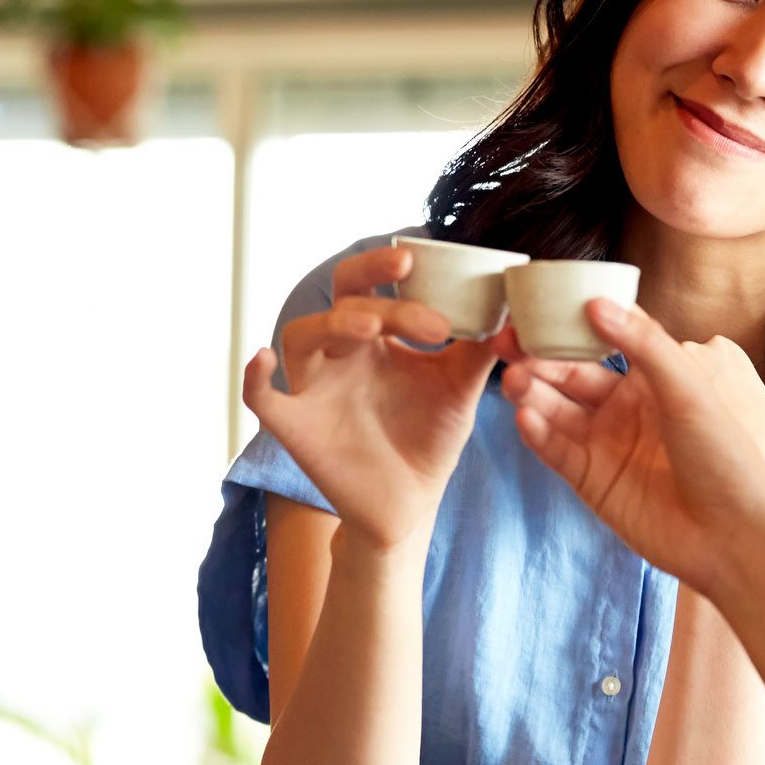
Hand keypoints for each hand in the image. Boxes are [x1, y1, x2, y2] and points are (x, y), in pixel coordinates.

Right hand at [244, 246, 502, 549]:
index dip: (388, 267)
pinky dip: (254, 379)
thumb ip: (480, 350)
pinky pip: (261, 399)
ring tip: (373, 327)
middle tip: (405, 276)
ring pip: (302, 336)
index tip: (420, 260)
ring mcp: (315, 387)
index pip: (374, 285)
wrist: (410, 504)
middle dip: (367, 280)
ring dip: (333, 322)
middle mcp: (342, 353)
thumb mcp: (460, 390)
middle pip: (340, 298)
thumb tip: (511, 309)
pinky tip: (263, 360)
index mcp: (378, 338)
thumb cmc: (428, 438)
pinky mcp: (297, 427)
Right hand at [501, 299, 764, 598]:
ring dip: (532, 392)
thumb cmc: (724, 457)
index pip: (602, 338)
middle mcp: (624, 408)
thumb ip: (644, 344)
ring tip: (512, 380)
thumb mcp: (690, 389)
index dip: (570, 321)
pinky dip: (539, 433)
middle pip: (570, 373)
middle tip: (506, 342)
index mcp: (652, 378)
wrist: (732, 536)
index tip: (537, 305)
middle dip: (537, 356)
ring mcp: (605, 444)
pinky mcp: (591, 481)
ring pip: (556, 410)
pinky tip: (526, 417)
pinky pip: (557, 451)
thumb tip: (596, 303)